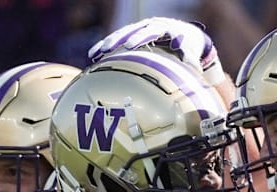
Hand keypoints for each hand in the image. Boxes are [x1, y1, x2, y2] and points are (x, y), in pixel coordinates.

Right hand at [88, 17, 224, 85]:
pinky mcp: (134, 35)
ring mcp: (141, 29)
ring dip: (108, 43)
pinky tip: (94, 55)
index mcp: (165, 28)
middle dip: (119, 40)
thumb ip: (190, 59)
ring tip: (95, 54)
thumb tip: (193, 69)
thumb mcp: (192, 52)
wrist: (187, 36)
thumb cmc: (190, 46)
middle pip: (132, 31)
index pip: (150, 31)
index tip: (129, 46)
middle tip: (107, 49)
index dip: (139, 38)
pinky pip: (118, 39)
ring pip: (122, 34)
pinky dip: (106, 46)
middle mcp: (151, 26)